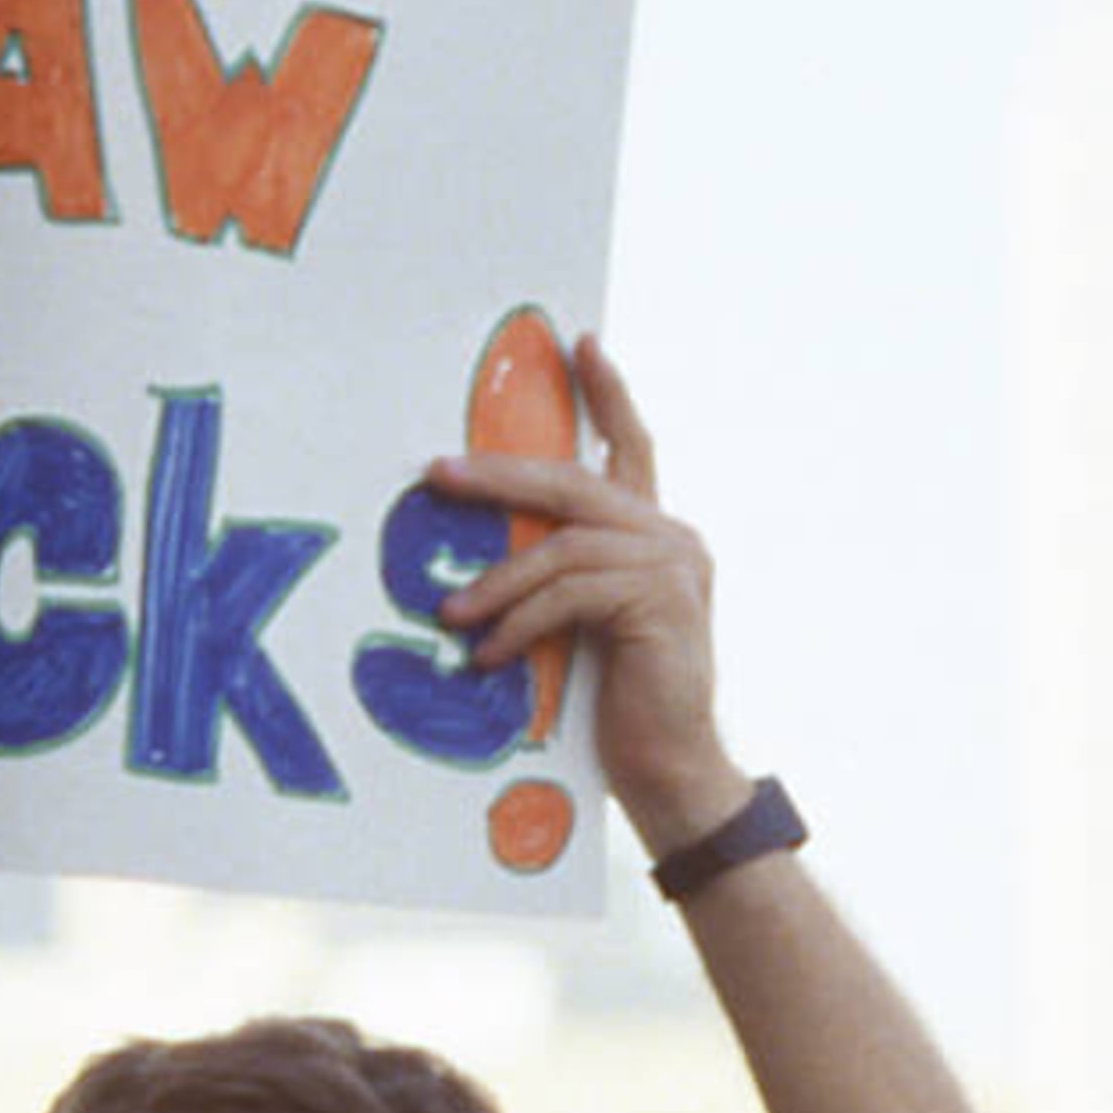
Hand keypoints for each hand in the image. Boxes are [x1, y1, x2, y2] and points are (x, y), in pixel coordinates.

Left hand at [427, 332, 746, 866]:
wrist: (673, 770)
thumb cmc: (621, 706)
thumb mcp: (584, 626)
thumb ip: (561, 579)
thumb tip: (487, 556)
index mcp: (656, 536)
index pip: (633, 447)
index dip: (609, 394)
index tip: (581, 342)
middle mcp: (672, 540)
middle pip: (576, 484)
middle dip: (500, 477)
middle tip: (439, 474)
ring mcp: (673, 568)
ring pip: (563, 548)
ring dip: (498, 582)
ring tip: (451, 615)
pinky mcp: (661, 605)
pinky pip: (570, 596)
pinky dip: (520, 623)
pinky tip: (488, 654)